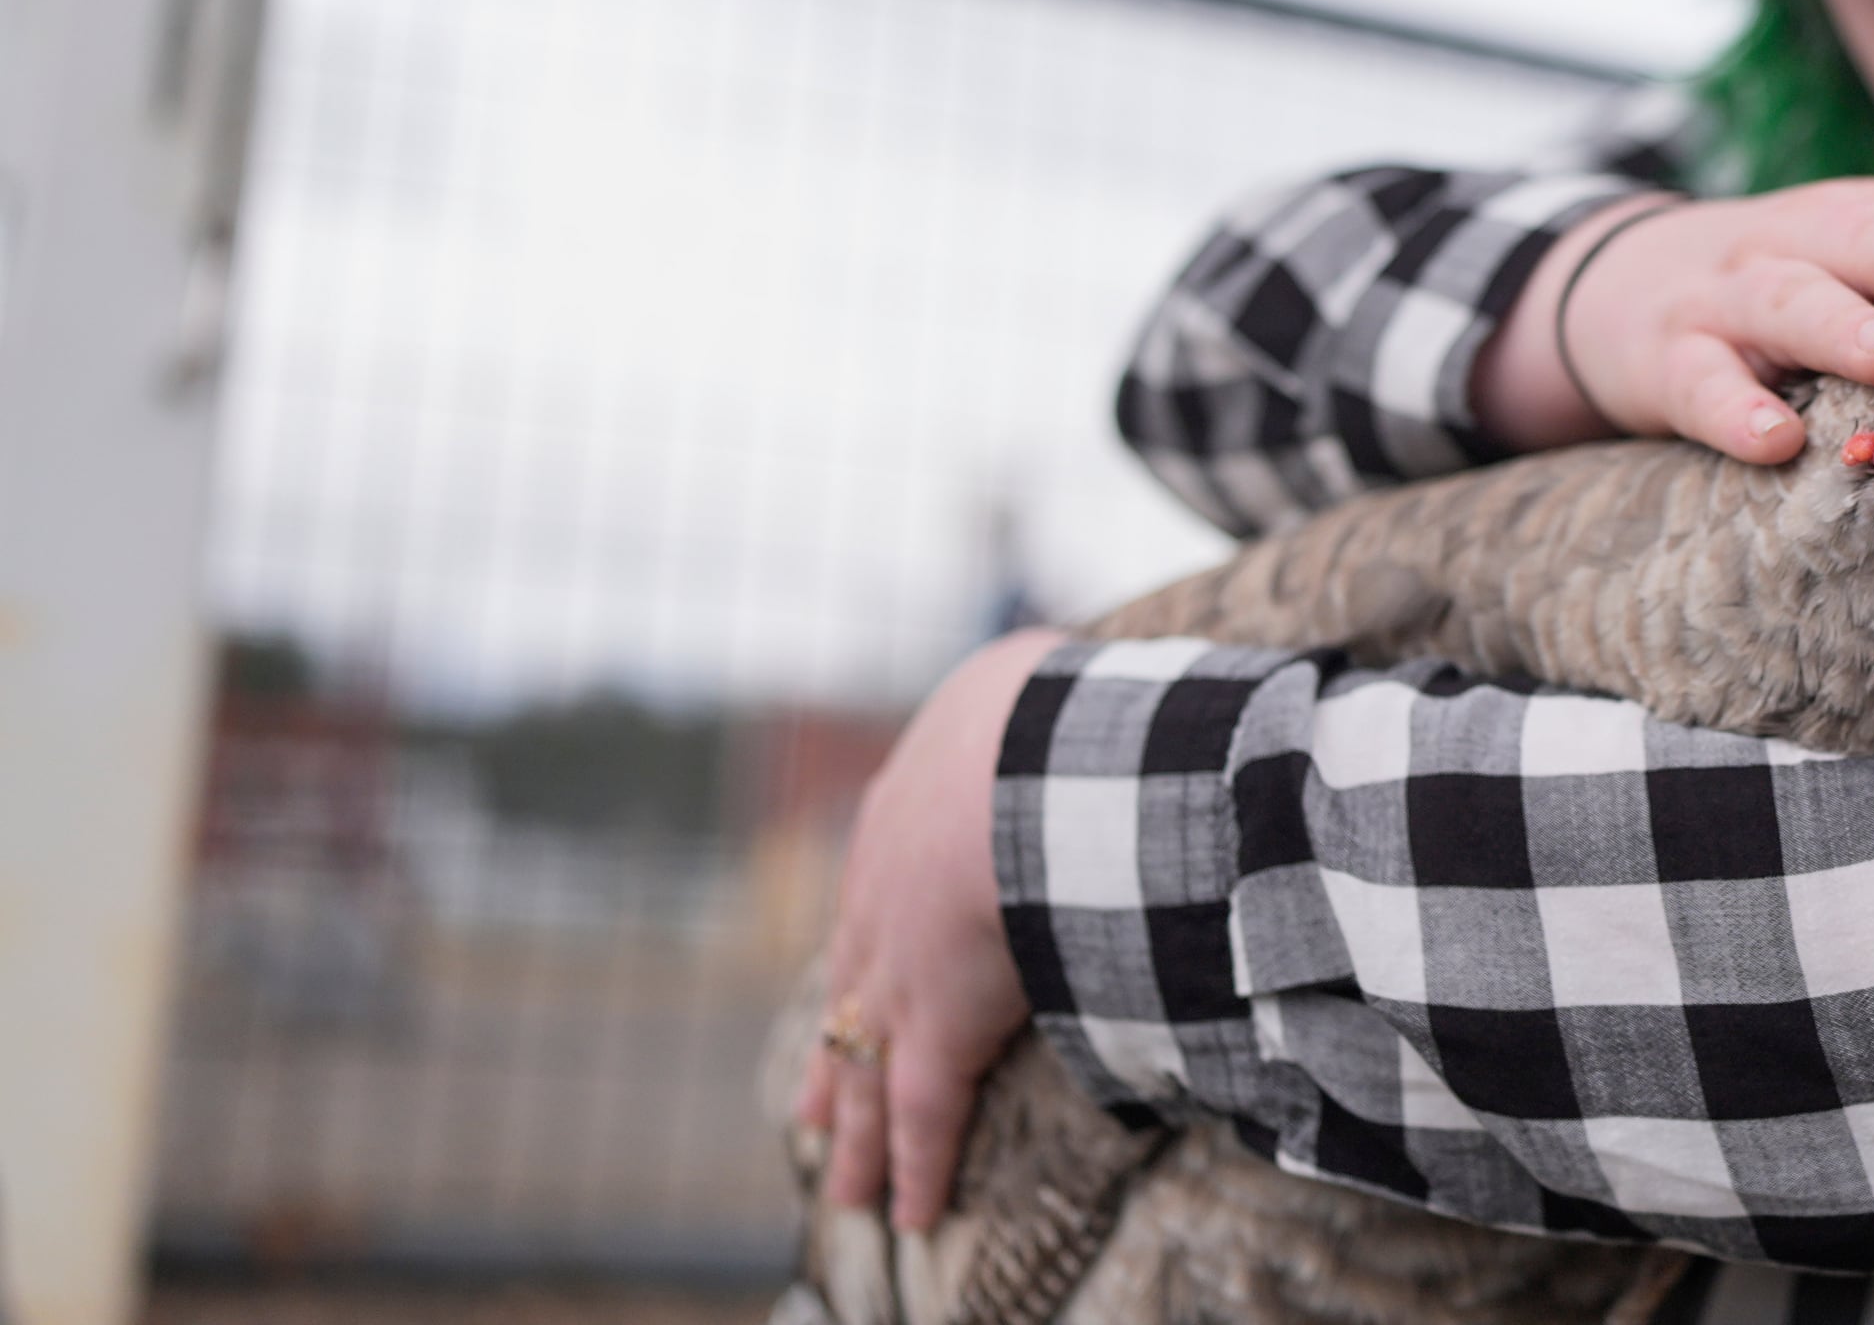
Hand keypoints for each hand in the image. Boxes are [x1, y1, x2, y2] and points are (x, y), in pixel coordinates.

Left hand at [794, 626, 1064, 1230]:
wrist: (1014, 768)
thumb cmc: (1039, 714)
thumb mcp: (1023, 684)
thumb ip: (1036, 691)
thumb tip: (1062, 660)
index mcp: (896, 824)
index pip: (870, 908)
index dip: (863, 956)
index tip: (854, 990)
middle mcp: (876, 908)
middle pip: (847, 1001)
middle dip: (834, 1060)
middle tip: (810, 1114)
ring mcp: (898, 977)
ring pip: (863, 1074)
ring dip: (855, 1136)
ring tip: (846, 1187)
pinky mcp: (935, 1037)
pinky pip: (921, 1119)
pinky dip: (914, 1169)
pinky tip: (909, 1213)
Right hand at [1476, 170, 1873, 461]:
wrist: (1612, 289)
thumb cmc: (1775, 286)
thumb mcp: (1847, 260)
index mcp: (1850, 222)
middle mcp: (1793, 248)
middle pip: (1857, 239)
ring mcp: (1727, 303)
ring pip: (1785, 305)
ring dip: (1842, 328)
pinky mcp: (1669, 365)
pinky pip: (1703, 390)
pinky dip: (1737, 414)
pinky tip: (1776, 442)